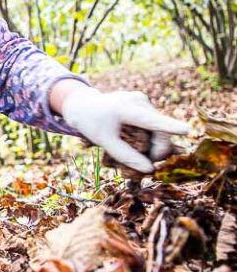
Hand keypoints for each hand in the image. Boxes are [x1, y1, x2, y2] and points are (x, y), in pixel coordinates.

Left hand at [60, 86, 190, 172]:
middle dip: (158, 150)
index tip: (188, 130)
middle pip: (159, 131)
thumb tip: (150, 170)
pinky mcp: (144, 103)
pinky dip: (150, 135)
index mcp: (125, 109)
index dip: (170, 127)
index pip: (150, 121)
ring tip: (137, 151)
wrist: (83, 105)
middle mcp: (138, 101)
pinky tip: (138, 141)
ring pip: (159, 128)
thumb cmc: (91, 123)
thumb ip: (126, 156)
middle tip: (148, 164)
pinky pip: (154, 123)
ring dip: (153, 144)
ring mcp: (142, 100)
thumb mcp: (104, 141)